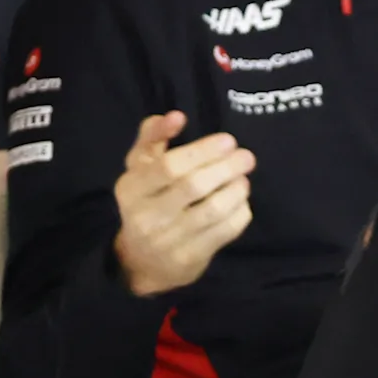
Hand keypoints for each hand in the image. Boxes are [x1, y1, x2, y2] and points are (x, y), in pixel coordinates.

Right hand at [112, 111, 253, 296]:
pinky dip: (239, 212)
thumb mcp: (139, 167)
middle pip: (194, 186)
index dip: (202, 151)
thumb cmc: (145, 201)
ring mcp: (169, 241)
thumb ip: (152, 136)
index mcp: (131, 189)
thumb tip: (176, 116)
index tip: (228, 141)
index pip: (169, 167)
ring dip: (236, 189)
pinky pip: (224, 232)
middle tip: (246, 157)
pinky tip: (241, 201)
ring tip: (243, 178)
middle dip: (226, 167)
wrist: (142, 261)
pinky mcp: (190, 260)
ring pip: (213, 210)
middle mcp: (146, 216)